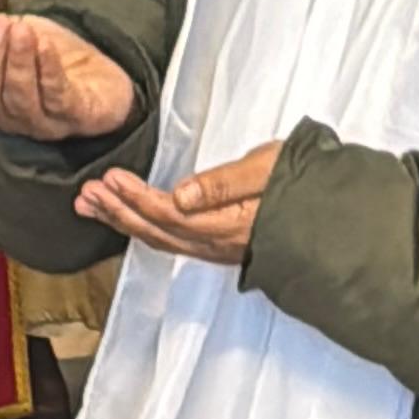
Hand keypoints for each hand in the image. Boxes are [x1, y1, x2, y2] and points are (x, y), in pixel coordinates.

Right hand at [0, 6, 137, 139]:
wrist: (106, 80)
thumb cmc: (58, 60)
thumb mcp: (24, 37)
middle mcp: (12, 117)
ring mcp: (43, 123)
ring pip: (20, 98)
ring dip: (18, 62)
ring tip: (20, 31)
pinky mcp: (76, 118)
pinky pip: (57, 97)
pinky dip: (48, 70)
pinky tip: (45, 45)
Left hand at [74, 142, 283, 263]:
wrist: (331, 215)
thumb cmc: (301, 182)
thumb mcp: (267, 170)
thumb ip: (224, 184)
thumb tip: (180, 195)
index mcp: (226, 224)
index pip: (169, 214)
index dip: (136, 198)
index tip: (110, 178)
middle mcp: (216, 243)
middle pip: (156, 231)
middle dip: (118, 212)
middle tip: (87, 193)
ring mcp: (215, 248)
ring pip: (159, 239)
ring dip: (123, 221)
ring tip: (93, 204)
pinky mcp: (217, 245)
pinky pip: (170, 241)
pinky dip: (142, 227)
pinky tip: (128, 217)